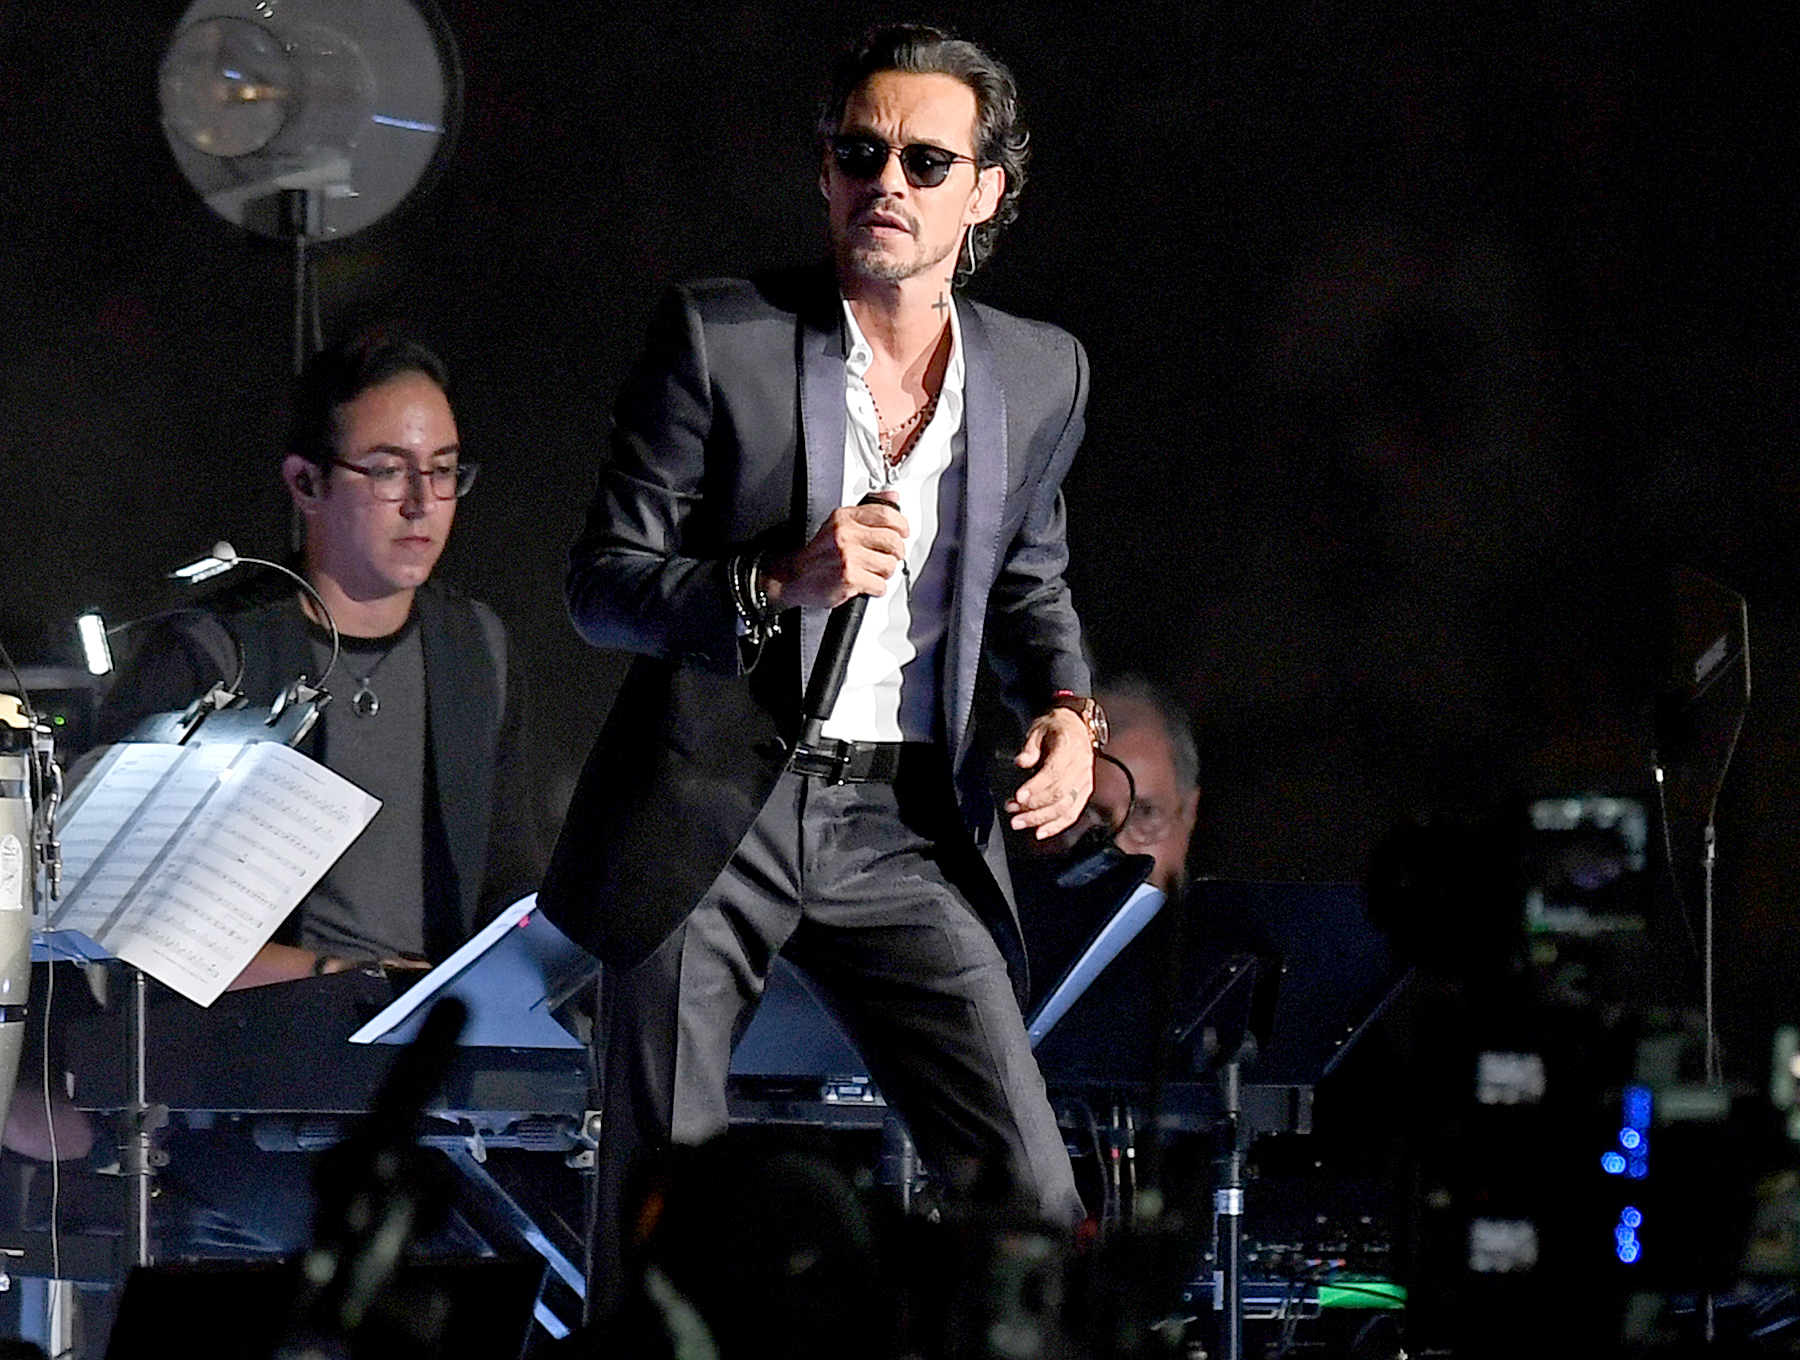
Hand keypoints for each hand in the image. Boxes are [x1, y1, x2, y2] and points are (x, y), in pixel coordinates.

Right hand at [763, 497, 908, 610]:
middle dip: (897, 552)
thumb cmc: (818, 553)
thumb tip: (892, 496)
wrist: (794, 576)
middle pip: (893, 540)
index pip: (885, 514)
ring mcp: (848, 557)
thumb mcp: (838, 524)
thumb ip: (868, 510)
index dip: (901, 524)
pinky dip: (876, 588)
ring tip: (873, 571)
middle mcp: (846, 535)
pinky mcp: (849, 578)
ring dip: (885, 572)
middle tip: (890, 556)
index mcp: (844, 517)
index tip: (904, 531)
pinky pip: (880, 585)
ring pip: (889, 565)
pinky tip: (865, 584)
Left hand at [1007, 707, 1095, 838]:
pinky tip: (1041, 831)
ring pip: (1066, 807)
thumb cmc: (1056, 727)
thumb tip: (1022, 761)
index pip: (1055, 773)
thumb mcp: (1039, 728)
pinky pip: (1073, 813)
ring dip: (1042, 819)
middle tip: (1013, 813)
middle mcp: (1081, 766)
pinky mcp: (1085, 792)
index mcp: (1070, 747)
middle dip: (1035, 808)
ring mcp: (1085, 781)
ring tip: (1020, 822)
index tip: (1018, 796)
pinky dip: (1057, 825)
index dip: (1036, 788)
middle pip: (1060, 794)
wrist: (1077, 727)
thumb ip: (1030, 746)